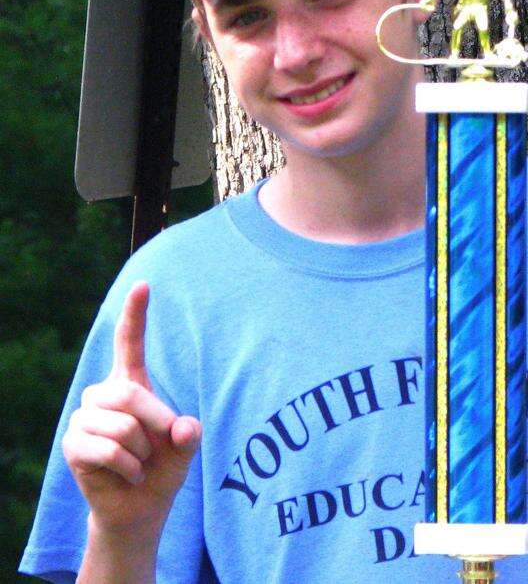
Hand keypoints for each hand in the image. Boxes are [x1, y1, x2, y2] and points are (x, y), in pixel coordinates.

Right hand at [62, 282, 201, 534]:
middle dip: (156, 422)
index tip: (143, 284)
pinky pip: (108, 451)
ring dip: (142, 452)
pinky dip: (129, 468)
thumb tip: (183, 428)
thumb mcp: (186, 447)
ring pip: (122, 426)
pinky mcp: (73, 446)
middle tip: (162, 445)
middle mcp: (102, 394)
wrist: (140, 507)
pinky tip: (129, 475)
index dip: (136, 314)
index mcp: (131, 383)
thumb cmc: (164, 467)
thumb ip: (190, 434)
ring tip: (139, 462)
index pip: (130, 342)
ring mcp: (84, 419)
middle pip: (130, 394)